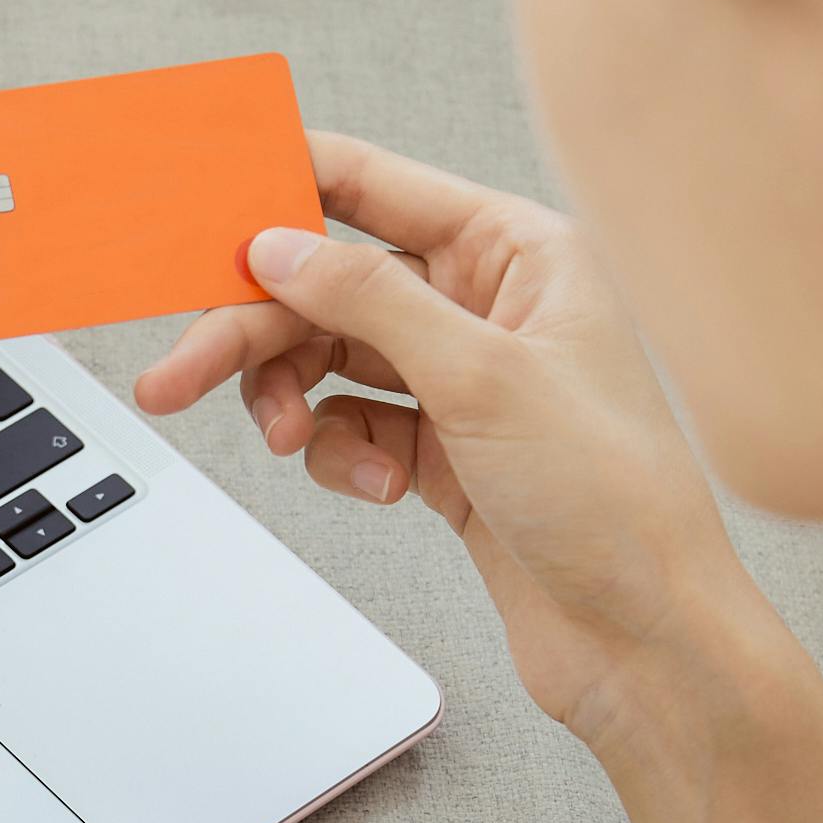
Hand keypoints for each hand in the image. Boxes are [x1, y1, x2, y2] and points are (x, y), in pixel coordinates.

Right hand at [132, 132, 750, 750]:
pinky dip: (342, 455)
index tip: (204, 201)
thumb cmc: (615, 501)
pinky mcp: (442, 452)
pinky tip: (376, 485)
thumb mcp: (483, 378)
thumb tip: (280, 245)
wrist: (643, 638)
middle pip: (331, 286)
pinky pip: (350, 426)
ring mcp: (462, 381)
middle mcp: (489, 306)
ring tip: (281, 440)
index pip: (375, 186)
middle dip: (253, 329)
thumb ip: (371, 299)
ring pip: (329, 359)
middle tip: (180, 370)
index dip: (285, 184)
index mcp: (520, 254)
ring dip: (292, 399)